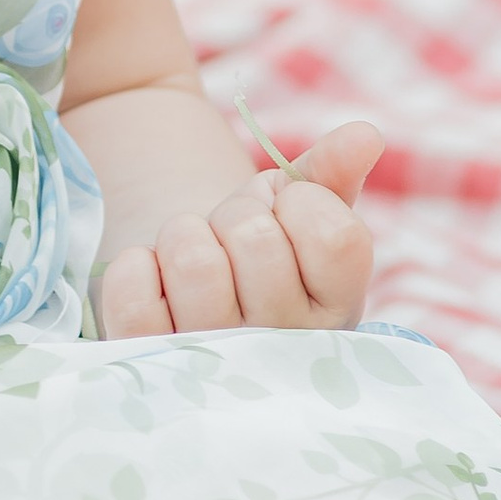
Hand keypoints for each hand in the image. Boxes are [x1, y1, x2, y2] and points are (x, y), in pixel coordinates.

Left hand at [97, 119, 380, 340]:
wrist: (193, 291)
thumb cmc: (259, 247)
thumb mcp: (300, 209)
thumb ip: (333, 171)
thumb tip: (365, 136)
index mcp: (337, 312)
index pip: (333, 236)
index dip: (298, 201)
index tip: (285, 214)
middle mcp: (284, 351)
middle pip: (255, 239)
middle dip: (234, 216)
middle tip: (232, 239)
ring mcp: (216, 364)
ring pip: (193, 262)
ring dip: (184, 235)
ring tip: (196, 258)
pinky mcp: (150, 359)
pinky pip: (135, 293)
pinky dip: (137, 267)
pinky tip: (156, 282)